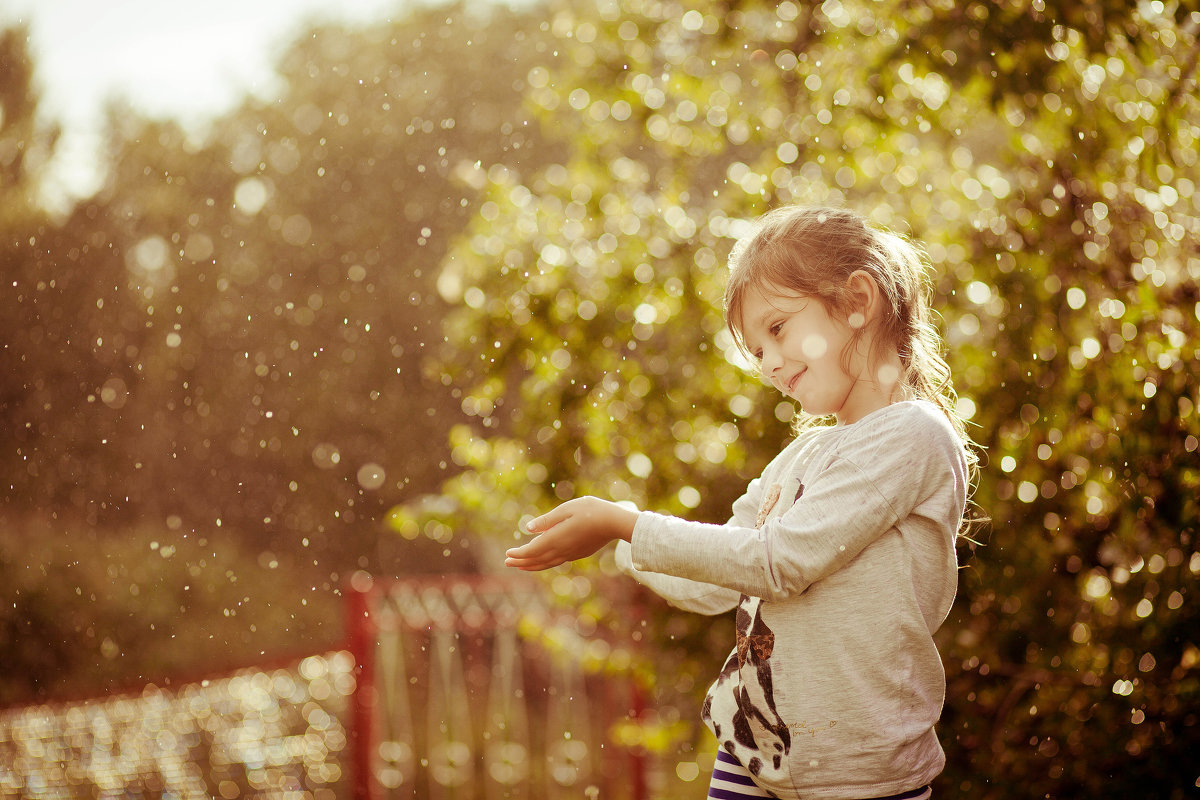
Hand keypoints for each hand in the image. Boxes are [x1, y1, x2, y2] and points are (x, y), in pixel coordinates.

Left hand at [504, 496, 638, 570]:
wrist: (614, 523)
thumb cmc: (591, 510)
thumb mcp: (566, 509)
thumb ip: (547, 521)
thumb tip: (528, 529)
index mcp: (556, 538)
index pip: (532, 550)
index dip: (518, 554)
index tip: (507, 554)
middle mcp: (561, 550)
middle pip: (537, 560)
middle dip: (521, 562)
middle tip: (507, 563)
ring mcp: (570, 554)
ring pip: (547, 563)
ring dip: (532, 565)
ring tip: (521, 566)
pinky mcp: (578, 553)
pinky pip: (556, 561)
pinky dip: (545, 563)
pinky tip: (543, 560)